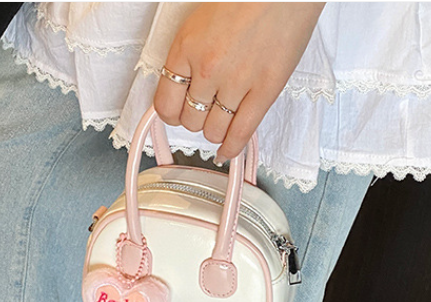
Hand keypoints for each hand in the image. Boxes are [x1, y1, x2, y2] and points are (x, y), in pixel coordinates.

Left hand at [153, 2, 325, 164]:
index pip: (165, 102)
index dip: (170, 113)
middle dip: (195, 120)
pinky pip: (242, 132)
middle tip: (204, 113)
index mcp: (186, 47)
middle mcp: (207, 69)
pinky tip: (228, 151)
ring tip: (221, 123)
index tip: (176, 113)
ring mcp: (237, 83)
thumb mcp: (202, 20)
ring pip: (214, 131)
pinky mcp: (265, 91)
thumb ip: (191, 53)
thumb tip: (184, 84)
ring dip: (215, 132)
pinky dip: (233, 147)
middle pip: (190, 120)